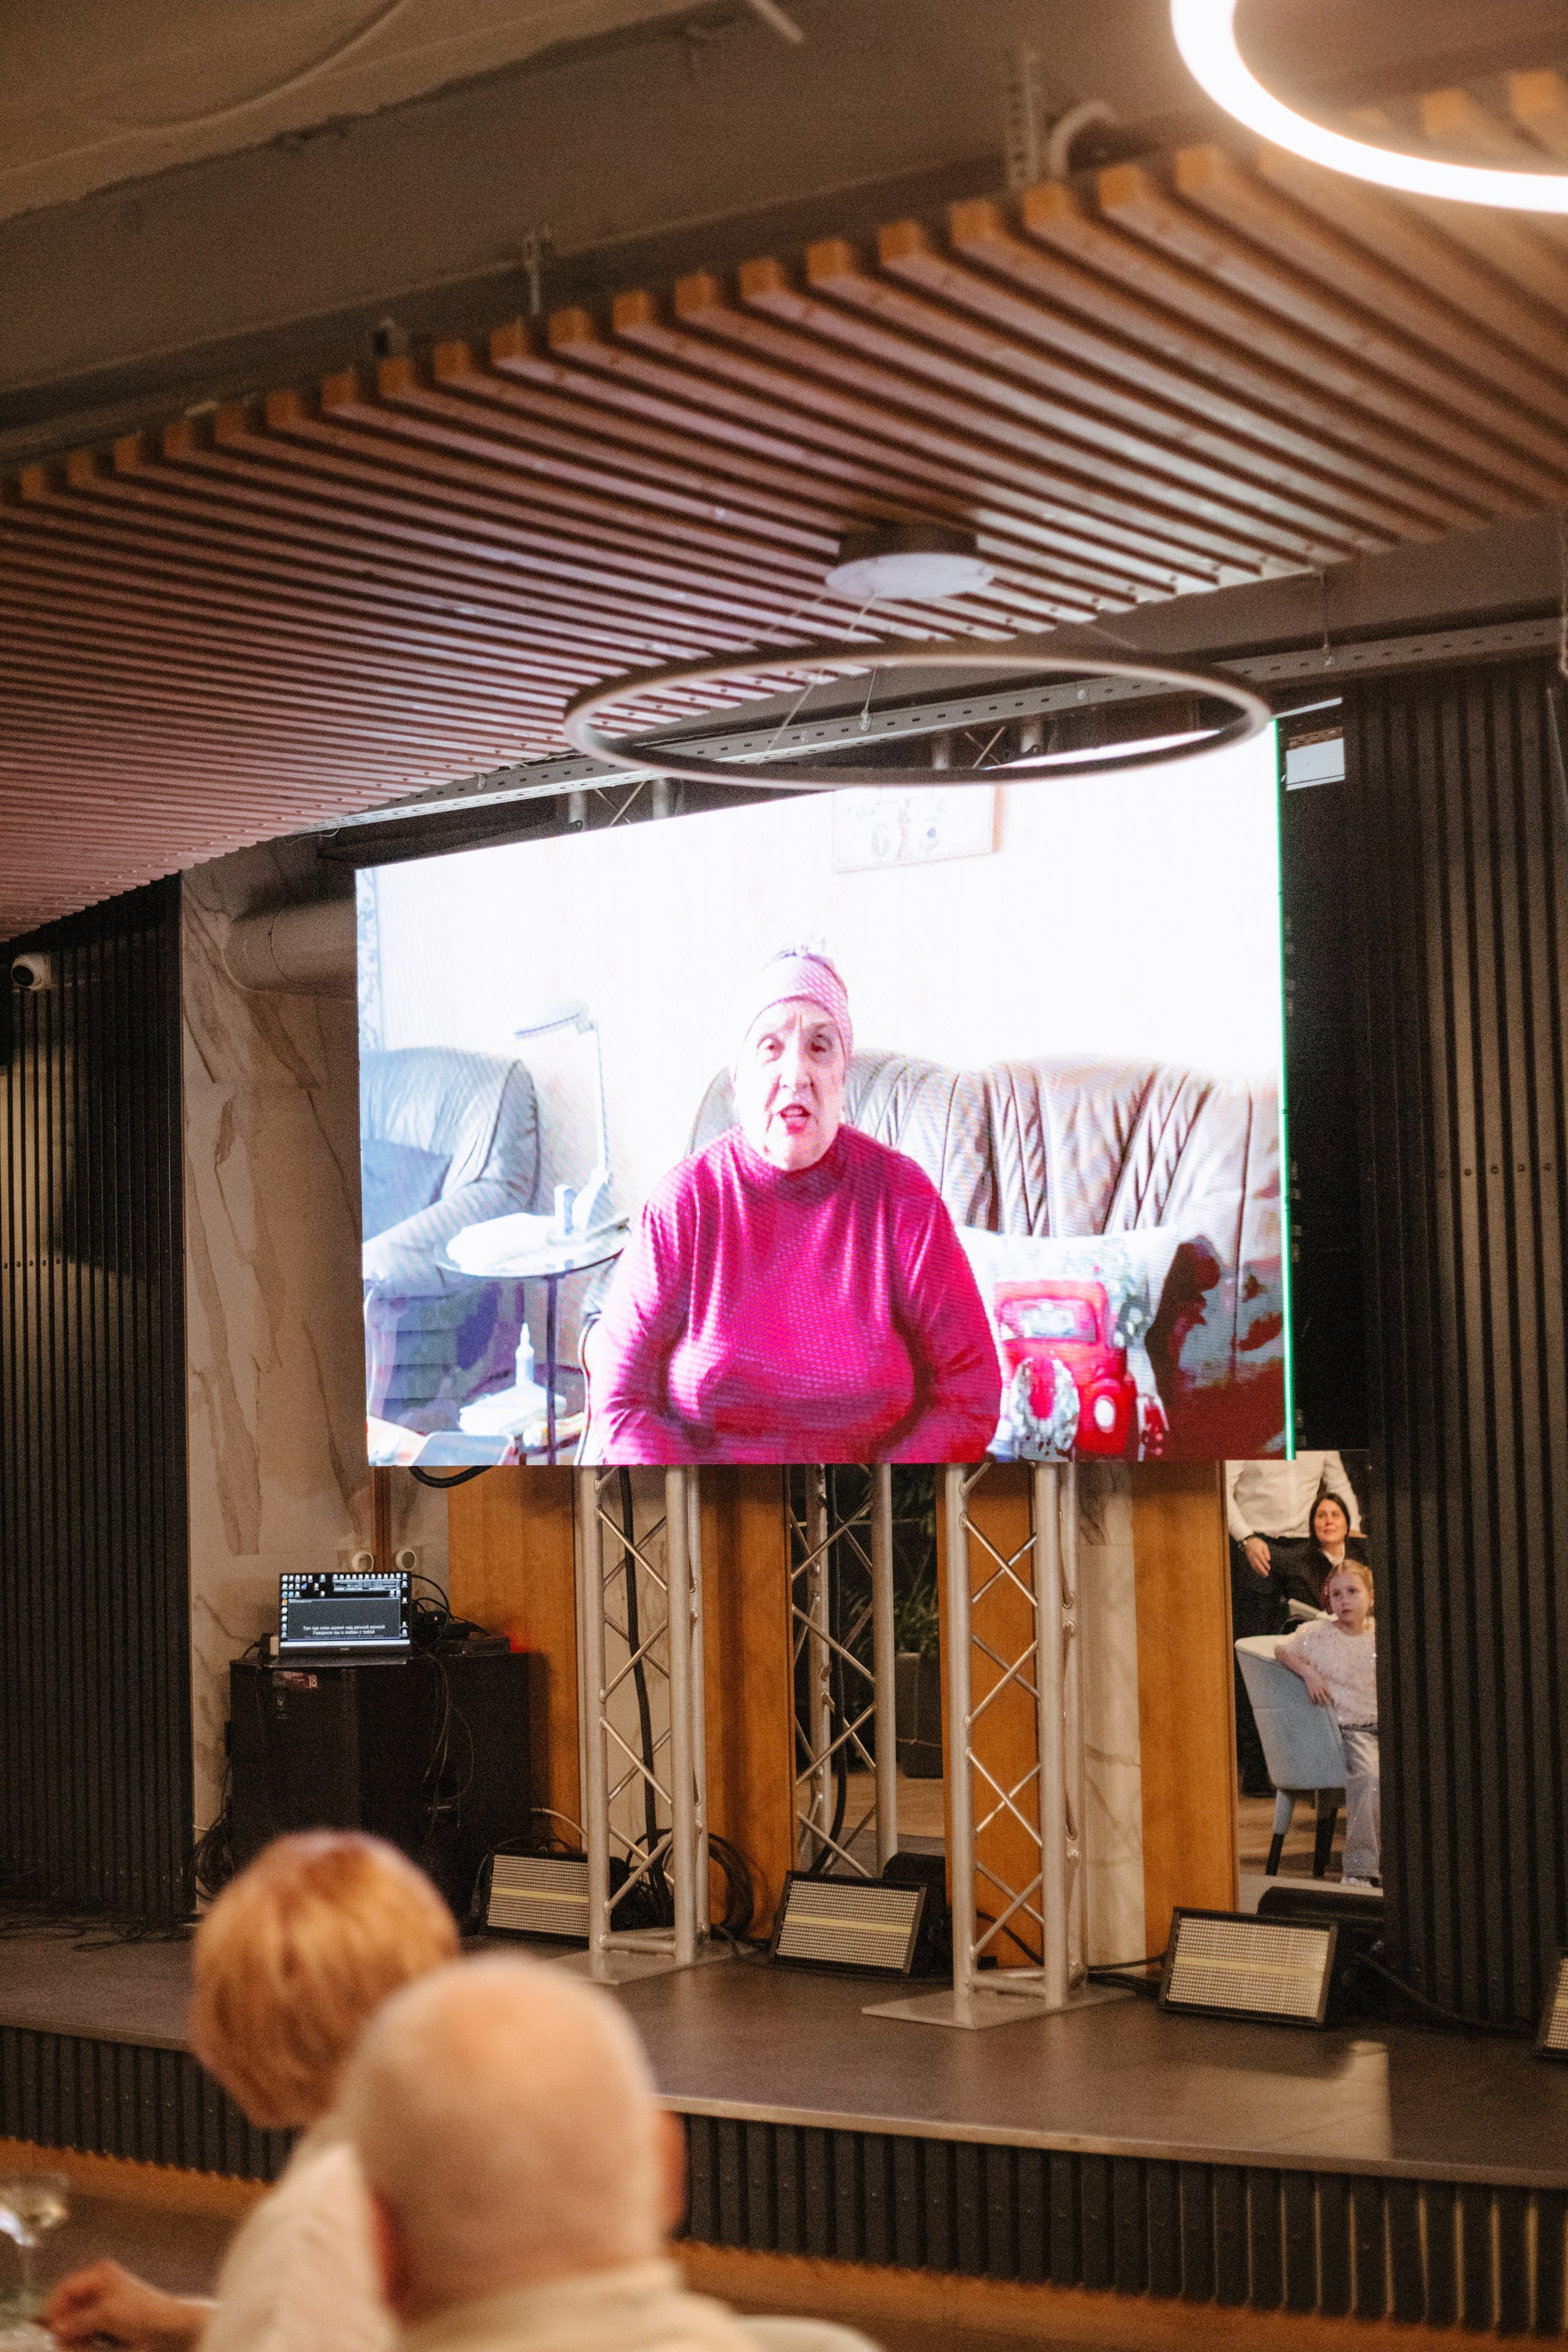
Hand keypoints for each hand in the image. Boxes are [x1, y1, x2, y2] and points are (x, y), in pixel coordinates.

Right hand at [44, 2261, 211, 2350]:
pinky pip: (87, 2335)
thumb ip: (78, 2321)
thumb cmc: (143, 2313)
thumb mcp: (106, 2314)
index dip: (55, 2308)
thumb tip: (56, 2328)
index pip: (66, 2288)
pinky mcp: (108, 2325)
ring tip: (85, 2347)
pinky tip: (92, 2348)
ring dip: (76, 2339)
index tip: (50, 2329)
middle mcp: (100, 2288)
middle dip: (67, 2328)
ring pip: (76, 2326)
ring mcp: (104, 2307)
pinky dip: (86, 2344)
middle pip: (69, 2309)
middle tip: (67, 2344)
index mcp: (99, 2275)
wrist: (169, 2330)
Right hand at [1244, 1535, 1271, 1577]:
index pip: (1262, 1559)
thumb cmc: (1258, 1543)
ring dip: (1259, 1571)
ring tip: (1264, 1575)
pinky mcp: (1249, 1559)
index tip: (1269, 1568)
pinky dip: (1256, 1569)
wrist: (1249, 1541)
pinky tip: (1259, 1572)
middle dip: (1262, 1570)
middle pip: (1257, 1564)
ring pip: (1254, 1566)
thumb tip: (1268, 1559)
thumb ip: (1266, 1552)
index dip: (1265, 1564)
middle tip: (1266, 1574)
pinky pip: (1252, 1565)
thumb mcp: (1264, 1545)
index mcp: (1257, 1551)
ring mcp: (1250, 1558)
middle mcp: (1253, 1555)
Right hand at [1301, 1666, 1333, 1706]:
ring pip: (1318, 1697)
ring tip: (1322, 1705)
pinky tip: (1313, 1703)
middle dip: (1326, 1702)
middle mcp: (1320, 1688)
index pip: (1329, 1694)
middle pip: (1324, 1697)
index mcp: (1324, 1685)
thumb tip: (1327, 1689)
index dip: (1331, 1699)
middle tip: (1328, 1706)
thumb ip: (1324, 1684)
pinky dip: (1313, 1700)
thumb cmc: (1316, 1674)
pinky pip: (1312, 1696)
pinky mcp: (1310, 1689)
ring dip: (1320, 1702)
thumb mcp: (1322, 1679)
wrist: (1308, 1672)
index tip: (1333, 1702)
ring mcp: (1314, 1689)